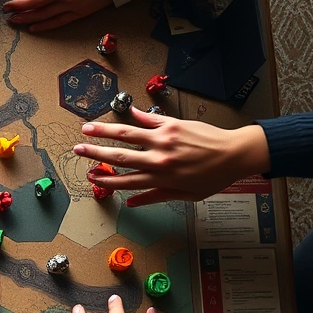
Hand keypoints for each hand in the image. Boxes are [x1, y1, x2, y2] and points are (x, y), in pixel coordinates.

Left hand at [4, 0, 110, 31]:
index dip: (20, 4)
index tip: (7, 6)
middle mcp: (67, 0)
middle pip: (39, 11)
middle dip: (21, 14)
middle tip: (8, 17)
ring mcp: (74, 9)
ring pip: (48, 19)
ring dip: (30, 22)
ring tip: (17, 22)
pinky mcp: (81, 14)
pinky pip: (60, 23)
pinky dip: (46, 26)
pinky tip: (35, 27)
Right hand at [74, 107, 269, 205]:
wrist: (235, 154)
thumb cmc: (213, 177)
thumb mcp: (186, 195)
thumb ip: (156, 197)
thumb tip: (131, 203)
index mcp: (160, 179)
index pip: (124, 180)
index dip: (104, 179)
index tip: (90, 177)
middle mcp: (158, 159)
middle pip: (118, 157)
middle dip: (95, 154)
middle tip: (77, 150)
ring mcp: (163, 140)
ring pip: (127, 135)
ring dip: (104, 131)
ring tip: (87, 128)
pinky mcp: (172, 125)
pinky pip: (148, 119)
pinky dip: (134, 114)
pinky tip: (123, 110)